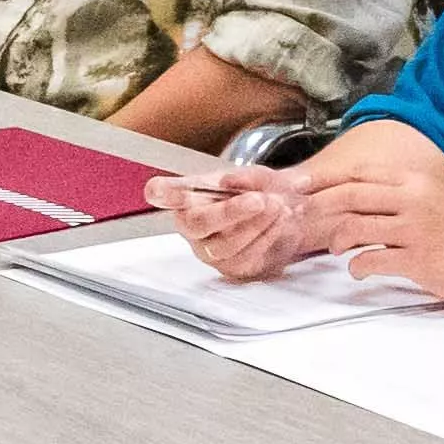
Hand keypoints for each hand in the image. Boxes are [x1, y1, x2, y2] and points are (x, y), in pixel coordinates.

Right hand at [160, 162, 323, 283]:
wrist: (285, 214)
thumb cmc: (258, 192)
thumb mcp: (255, 175)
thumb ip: (244, 177)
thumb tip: (229, 182)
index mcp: (187, 197)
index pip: (161, 193)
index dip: (160, 193)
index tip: (158, 191)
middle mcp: (191, 226)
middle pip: (197, 224)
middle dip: (231, 212)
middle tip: (259, 200)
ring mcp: (209, 250)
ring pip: (226, 245)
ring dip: (258, 224)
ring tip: (279, 204)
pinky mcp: (232, 268)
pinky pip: (247, 257)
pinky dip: (269, 235)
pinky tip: (281, 219)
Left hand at [257, 159, 443, 308]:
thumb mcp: (437, 202)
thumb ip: (402, 197)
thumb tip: (359, 199)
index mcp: (417, 182)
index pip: (359, 172)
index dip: (325, 179)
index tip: (300, 187)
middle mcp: (413, 200)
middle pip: (349, 194)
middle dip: (318, 206)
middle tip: (302, 218)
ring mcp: (415, 230)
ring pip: (354, 226)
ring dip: (336, 239)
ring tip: (335, 248)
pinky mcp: (418, 260)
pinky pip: (371, 260)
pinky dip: (356, 268)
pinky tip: (358, 271)